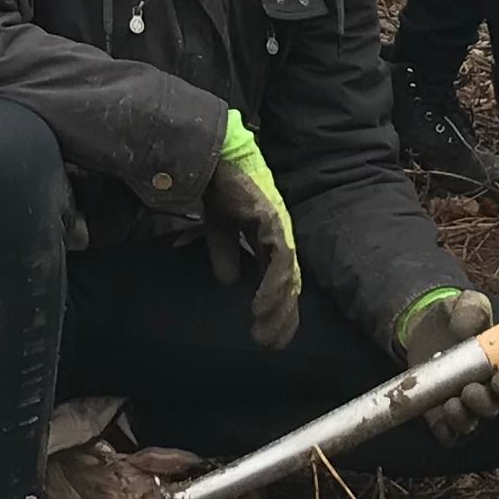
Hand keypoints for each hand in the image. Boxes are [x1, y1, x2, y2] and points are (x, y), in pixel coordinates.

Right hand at [202, 113, 302, 349]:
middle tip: (271, 344)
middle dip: (282, 316)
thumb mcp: (218, 227)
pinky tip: (262, 307)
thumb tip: (229, 282)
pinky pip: (277, 261)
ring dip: (278, 308)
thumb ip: (224, 252)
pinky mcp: (271, 220)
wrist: (209, 154)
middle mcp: (278, 232)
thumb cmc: (216, 185)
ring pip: (287, 276)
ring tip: (266, 334)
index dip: (277, 306)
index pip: (279, 276)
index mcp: (267, 233)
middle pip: (289, 281)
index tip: (270, 334)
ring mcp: (278, 225)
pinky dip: (272, 286)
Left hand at [399, 288, 498, 440]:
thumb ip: (470, 308)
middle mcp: (485, 392)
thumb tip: (465, 329)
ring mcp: (463, 407)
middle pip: (492, 408)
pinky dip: (445, 432)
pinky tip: (438, 419)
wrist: (422, 329)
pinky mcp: (439, 418)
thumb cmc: (453, 317)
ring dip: (463, 420)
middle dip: (483, 404)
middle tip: (469, 390)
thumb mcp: (463, 303)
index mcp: (498, 367)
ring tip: (451, 403)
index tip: (498, 379)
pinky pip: (447, 436)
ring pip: (470, 425)